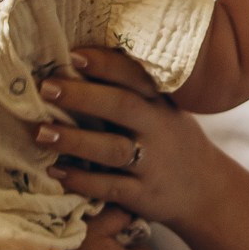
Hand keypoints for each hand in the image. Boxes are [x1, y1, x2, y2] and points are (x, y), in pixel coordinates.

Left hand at [43, 47, 242, 234]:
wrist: (207, 191)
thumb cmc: (171, 143)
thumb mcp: (162, 113)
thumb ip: (131, 95)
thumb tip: (76, 66)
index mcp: (160, 103)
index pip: (134, 76)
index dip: (105, 64)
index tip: (73, 54)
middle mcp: (159, 129)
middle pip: (122, 107)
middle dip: (82, 96)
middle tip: (46, 87)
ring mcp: (153, 163)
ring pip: (112, 149)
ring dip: (75, 140)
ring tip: (41, 133)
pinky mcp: (144, 195)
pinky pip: (110, 187)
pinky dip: (82, 180)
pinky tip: (56, 172)